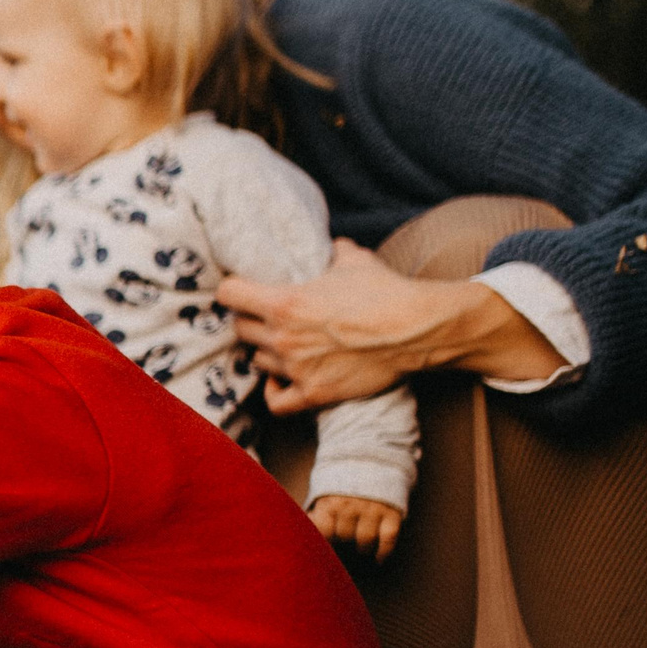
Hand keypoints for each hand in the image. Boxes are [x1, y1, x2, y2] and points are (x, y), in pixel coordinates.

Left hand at [217, 240, 568, 411]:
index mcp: (284, 302)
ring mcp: (296, 368)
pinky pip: (276, 402)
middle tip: (265, 316)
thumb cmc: (386, 291)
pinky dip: (274, 391)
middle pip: (239, 329)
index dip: (232, 289)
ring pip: (257, 360)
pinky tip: (280, 380)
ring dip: (266, 351)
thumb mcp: (355, 260)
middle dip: (250, 320)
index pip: (229, 294)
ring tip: (283, 344)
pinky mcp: (314, 393)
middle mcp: (282, 337)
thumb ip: (332, 252)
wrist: (417, 329)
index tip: (239, 289)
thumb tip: (332, 245)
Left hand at [309, 494, 403, 562]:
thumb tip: (303, 536)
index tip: (326, 544)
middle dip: (344, 541)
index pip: (324, 532)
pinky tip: (379, 559)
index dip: (325, 541)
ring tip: (361, 548)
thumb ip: (315, 514)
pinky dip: (383, 553)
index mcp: (331, 502)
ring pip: (365, 541)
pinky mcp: (392, 512)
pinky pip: (388, 539)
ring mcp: (373, 509)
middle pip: (344, 537)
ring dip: (362, 549)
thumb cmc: (342, 487)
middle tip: (346, 541)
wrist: (373, 462)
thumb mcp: (324, 494)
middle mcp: (351, 506)